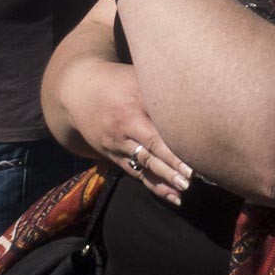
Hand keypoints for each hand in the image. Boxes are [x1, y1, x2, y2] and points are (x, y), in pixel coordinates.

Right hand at [59, 59, 195, 203]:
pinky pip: (135, 173)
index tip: (195, 157)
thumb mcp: (136, 77)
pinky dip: (153, 185)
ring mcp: (117, 145)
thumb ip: (160, 90)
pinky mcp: (113, 155)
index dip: (175, 147)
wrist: (78, 91)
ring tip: (183, 191)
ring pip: (143, 166)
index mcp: (132, 109)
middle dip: (171, 167)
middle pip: (150, 152)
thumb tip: (196, 95)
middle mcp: (124, 129)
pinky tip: (172, 197)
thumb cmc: (117, 80)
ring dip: (164, 180)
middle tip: (191, 179)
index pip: (157, 132)